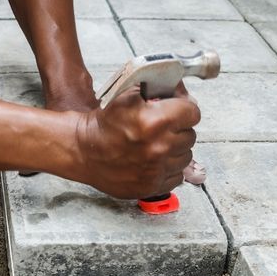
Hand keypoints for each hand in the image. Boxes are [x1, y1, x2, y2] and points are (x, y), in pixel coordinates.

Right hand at [73, 86, 199, 198]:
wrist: (83, 150)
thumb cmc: (104, 124)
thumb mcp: (127, 94)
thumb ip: (157, 89)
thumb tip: (180, 89)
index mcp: (156, 121)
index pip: (193, 113)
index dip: (184, 110)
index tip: (177, 112)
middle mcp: (159, 147)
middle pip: (190, 135)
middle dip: (178, 129)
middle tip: (161, 129)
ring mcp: (156, 170)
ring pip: (186, 157)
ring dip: (175, 150)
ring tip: (156, 145)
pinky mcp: (151, 186)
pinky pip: (176, 176)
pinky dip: (168, 169)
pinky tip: (154, 161)